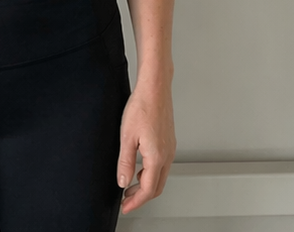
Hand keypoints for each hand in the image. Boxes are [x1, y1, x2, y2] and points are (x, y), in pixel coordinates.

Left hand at [116, 84, 175, 214]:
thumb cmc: (142, 106)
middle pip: (157, 186)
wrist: (155, 88)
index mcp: (157, 156)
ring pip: (160, 175)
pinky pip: (162, 164)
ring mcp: (170, 147)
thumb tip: (123, 181)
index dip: (136, 201)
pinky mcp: (169, 140)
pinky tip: (140, 166)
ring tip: (130, 184)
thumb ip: (125, 162)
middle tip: (127, 200)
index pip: (148, 189)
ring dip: (146, 184)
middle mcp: (167, 154)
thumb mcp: (127, 136)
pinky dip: (151, 172)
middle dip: (141, 197)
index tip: (125, 206)